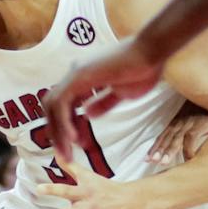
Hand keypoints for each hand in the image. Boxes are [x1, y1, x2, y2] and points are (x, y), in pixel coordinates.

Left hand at [46, 38, 166, 161]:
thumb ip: (103, 102)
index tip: (76, 145)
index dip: (68, 126)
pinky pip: (64, 103)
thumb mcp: (120, 93)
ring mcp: (76, 73)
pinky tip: (74, 138)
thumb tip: (87, 114)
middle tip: (65, 155)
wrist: (152, 53)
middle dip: (57, 132)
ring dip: (58, 131)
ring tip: (67, 152)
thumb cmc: (142, 70)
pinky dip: (65, 121)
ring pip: (55, 106)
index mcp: (84, 77)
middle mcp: (75, 74)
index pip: (67, 105)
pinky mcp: (80, 76)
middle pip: (55, 106)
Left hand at [148, 104, 207, 164]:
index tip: (146, 159)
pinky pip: (190, 141)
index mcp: (176, 122)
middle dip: (158, 151)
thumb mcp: (192, 120)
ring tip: (163, 163)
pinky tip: (188, 160)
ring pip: (175, 140)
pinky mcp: (198, 126)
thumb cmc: (206, 111)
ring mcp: (188, 124)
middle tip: (151, 162)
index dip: (154, 147)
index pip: (162, 136)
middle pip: (166, 139)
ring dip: (169, 152)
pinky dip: (188, 151)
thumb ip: (185, 131)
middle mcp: (179, 123)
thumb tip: (180, 146)